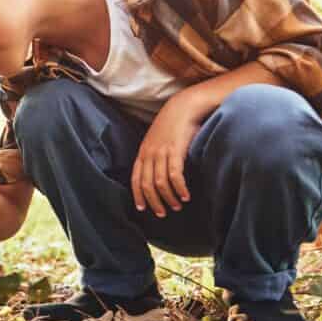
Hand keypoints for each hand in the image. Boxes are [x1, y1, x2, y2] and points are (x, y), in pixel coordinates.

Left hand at [131, 94, 201, 217]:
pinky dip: (179, 188)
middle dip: (154, 202)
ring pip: (160, 183)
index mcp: (143, 152)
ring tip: (177, 205)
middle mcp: (149, 153)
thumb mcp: (157, 140)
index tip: (142, 208)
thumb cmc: (173, 125)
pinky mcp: (175, 151)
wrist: (183, 107)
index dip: (138, 195)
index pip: (135, 179)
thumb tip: (158, 172)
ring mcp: (161, 152)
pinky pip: (174, 175)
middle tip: (162, 213)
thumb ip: (155, 155)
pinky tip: (186, 196)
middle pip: (146, 185)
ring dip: (168, 197)